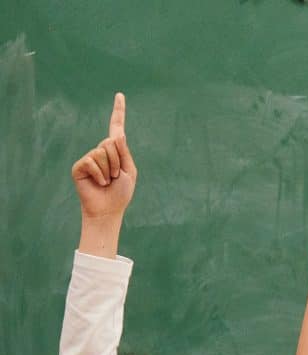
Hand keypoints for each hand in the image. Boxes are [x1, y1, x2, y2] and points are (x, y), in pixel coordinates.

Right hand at [71, 92, 136, 220]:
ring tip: (108, 181)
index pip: (116, 127)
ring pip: (102, 153)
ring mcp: (89, 157)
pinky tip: (99, 183)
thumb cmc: (121, 192)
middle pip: (111, 143)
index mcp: (116, 151)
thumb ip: (124, 152)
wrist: (109, 209)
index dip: (118, 111)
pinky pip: (92, 162)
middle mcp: (101, 150)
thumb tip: (117, 133)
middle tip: (116, 177)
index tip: (120, 95)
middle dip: (118, 162)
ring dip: (110, 170)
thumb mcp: (129, 171)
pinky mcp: (80, 166)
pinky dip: (100, 175)